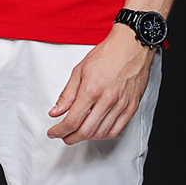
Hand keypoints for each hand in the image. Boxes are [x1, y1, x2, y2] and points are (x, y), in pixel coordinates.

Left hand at [47, 26, 155, 145]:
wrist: (131, 46)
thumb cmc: (107, 54)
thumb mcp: (79, 70)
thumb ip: (67, 94)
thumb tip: (56, 111)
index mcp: (91, 90)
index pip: (72, 120)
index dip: (60, 131)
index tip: (54, 132)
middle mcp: (107, 100)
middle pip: (86, 131)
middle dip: (71, 138)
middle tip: (63, 136)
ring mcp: (121, 105)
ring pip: (101, 133)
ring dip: (87, 138)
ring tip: (78, 133)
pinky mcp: (131, 107)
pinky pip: (117, 130)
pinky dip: (104, 135)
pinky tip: (97, 131)